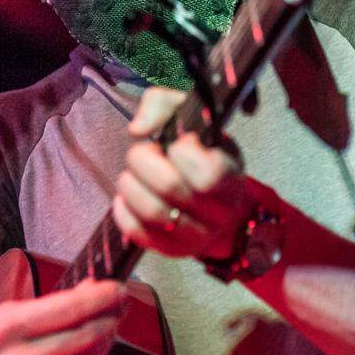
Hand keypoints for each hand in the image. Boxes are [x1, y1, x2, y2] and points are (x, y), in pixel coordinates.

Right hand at [0, 278, 126, 354]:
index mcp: (1, 329)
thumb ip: (38, 306)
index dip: (102, 296)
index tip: (115, 287)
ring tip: (106, 328)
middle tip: (119, 305)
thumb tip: (85, 291)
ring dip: (105, 343)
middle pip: (87, 337)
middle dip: (111, 317)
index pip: (69, 308)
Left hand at [112, 86, 253, 259]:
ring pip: (152, 212)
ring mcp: (198, 235)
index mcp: (231, 175)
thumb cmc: (199, 150)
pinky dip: (123, 209)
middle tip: (144, 153)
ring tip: (133, 174)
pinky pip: (138, 233)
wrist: (214, 196)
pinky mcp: (173, 250)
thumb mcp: (192, 115)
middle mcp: (221, 211)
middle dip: (144, 161)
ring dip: (130, 185)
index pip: (208, 172)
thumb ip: (164, 104)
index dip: (181, 151)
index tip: (176, 143)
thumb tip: (138, 129)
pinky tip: (127, 196)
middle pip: (170, 187)